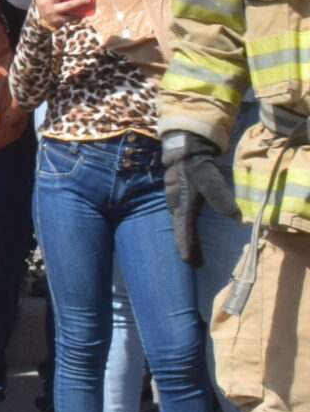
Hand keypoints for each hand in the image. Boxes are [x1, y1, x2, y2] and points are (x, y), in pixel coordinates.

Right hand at [163, 131, 237, 265]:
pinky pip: (180, 218)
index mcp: (183, 204)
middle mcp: (175, 206)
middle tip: (193, 263)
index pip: (185, 231)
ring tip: (190, 252)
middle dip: (186, 247)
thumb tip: (236, 218)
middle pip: (180, 231)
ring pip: (179, 225)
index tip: (191, 262)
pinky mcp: (177, 197)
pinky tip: (187, 231)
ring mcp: (174, 201)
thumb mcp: (210, 179)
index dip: (188, 247)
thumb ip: (221, 198)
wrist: (185, 148)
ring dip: (184, 238)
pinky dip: (183, 228)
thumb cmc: (196, 164)